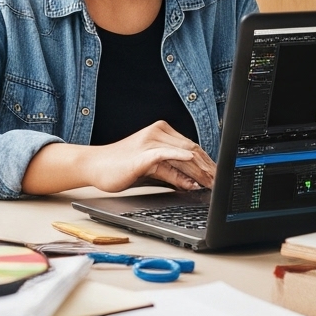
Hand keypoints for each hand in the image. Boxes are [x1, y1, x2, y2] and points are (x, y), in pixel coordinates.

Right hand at [81, 122, 215, 194]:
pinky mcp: (143, 153)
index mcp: (161, 132)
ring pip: (184, 153)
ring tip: (211, 182)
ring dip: (200, 170)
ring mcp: (150, 141)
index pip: (193, 147)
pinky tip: (192, 167)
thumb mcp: (153, 170)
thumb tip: (193, 183)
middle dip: (209, 168)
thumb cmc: (121, 167)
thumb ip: (173, 174)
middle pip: (192, 150)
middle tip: (220, 183)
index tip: (220, 177)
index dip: (209, 163)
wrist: (95, 165)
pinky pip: (166, 155)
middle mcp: (158, 133)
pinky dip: (181, 161)